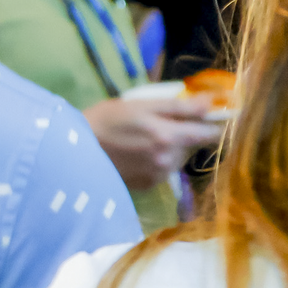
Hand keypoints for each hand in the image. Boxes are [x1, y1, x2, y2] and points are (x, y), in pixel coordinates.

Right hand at [80, 96, 221, 190]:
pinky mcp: (147, 185)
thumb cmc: (107, 118)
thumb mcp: (142, 104)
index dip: (212, 123)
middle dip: (185, 134)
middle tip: (161, 124)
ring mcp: (158, 175)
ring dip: (171, 148)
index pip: (210, 133)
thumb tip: (212, 103)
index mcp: (170, 136)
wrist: (75, 148)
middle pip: (194, 145)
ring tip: (145, 140)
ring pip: (179, 158)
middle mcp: (168, 159)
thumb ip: (180, 106)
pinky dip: (157, 161)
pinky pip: (164, 170)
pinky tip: (137, 154)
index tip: (206, 116)